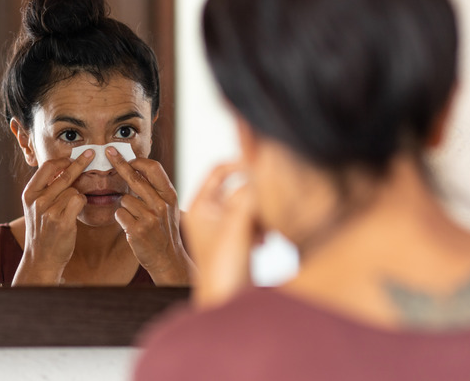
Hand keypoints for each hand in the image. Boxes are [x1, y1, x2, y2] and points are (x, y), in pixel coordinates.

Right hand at [12, 149, 94, 285]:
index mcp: (29, 193)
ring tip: (71, 208)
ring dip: (78, 195)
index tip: (74, 156)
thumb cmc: (42, 231)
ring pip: (74, 190)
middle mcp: (37, 200)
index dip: (63, 160)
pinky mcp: (62, 221)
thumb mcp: (35, 207)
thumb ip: (45, 189)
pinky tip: (76, 211)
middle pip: (64, 175)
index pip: (47, 167)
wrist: (41, 257)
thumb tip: (64, 168)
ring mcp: (49, 210)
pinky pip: (79, 200)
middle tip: (91, 154)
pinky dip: (82, 203)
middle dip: (79, 163)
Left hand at [106, 146, 192, 284]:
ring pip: (124, 199)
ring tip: (136, 218)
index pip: (153, 168)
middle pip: (135, 178)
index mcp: (170, 195)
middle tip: (108, 153)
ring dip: (125, 206)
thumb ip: (156, 189)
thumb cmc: (164, 229)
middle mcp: (161, 204)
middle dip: (119, 164)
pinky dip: (122, 218)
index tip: (124, 155)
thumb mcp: (168, 206)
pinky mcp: (137, 230)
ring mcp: (150, 217)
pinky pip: (119, 214)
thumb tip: (138, 167)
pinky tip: (131, 226)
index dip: (137, 160)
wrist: (168, 258)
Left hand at [184, 162, 262, 308]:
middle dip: (256, 195)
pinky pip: (254, 222)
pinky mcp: (237, 242)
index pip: (218, 171)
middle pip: (237, 187)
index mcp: (200, 207)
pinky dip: (263, 226)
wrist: (227, 305)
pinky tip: (265, 241)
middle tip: (268, 205)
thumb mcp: (237, 226)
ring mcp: (224, 229)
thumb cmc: (223, 272)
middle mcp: (209, 215)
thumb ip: (248, 197)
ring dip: (261, 212)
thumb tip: (258, 171)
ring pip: (249, 205)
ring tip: (266, 229)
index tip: (261, 165)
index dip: (240, 163)